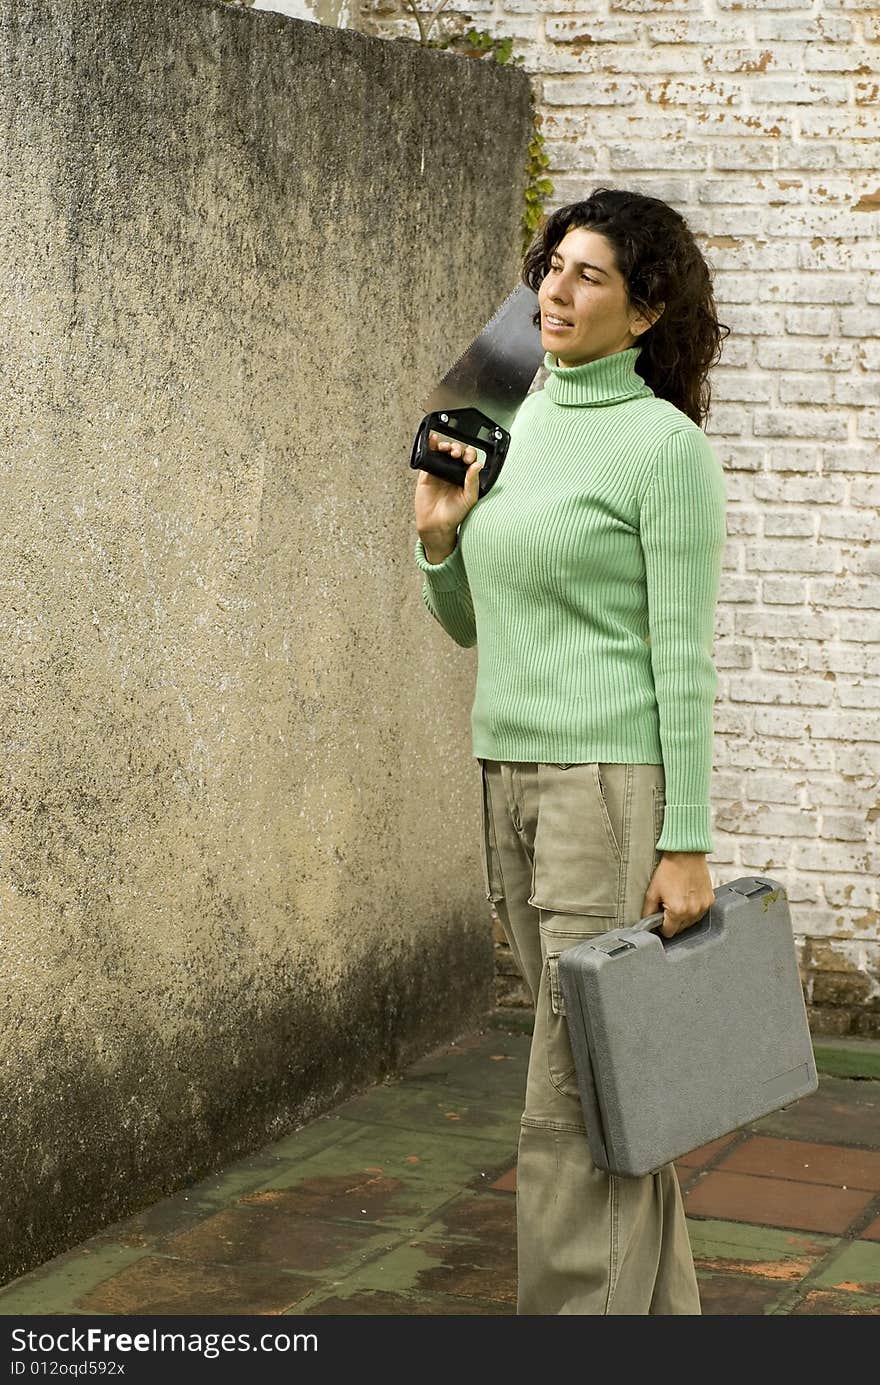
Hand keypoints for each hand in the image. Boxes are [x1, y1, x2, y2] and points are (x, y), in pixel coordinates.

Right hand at [415, 433, 484, 557]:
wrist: (436, 525)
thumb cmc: (454, 514)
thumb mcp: (469, 498)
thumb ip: (473, 482)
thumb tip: (477, 465)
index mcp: (466, 476)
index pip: (470, 459)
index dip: (469, 455)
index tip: (468, 459)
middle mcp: (454, 472)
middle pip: (457, 452)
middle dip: (458, 449)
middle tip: (456, 454)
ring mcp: (440, 471)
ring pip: (444, 452)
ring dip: (446, 446)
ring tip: (446, 448)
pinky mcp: (427, 473)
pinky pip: (429, 457)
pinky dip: (430, 446)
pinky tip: (433, 440)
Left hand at [641, 853, 714, 938]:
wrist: (685, 853)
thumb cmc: (669, 869)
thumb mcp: (652, 891)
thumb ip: (648, 911)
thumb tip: (646, 922)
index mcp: (677, 911)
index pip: (668, 932)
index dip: (661, 927)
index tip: (659, 919)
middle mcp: (692, 912)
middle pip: (680, 929)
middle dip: (672, 921)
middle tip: (667, 906)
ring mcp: (703, 907)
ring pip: (691, 922)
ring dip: (684, 916)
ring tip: (678, 899)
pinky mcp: (710, 900)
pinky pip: (700, 913)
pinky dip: (693, 909)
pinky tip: (687, 897)